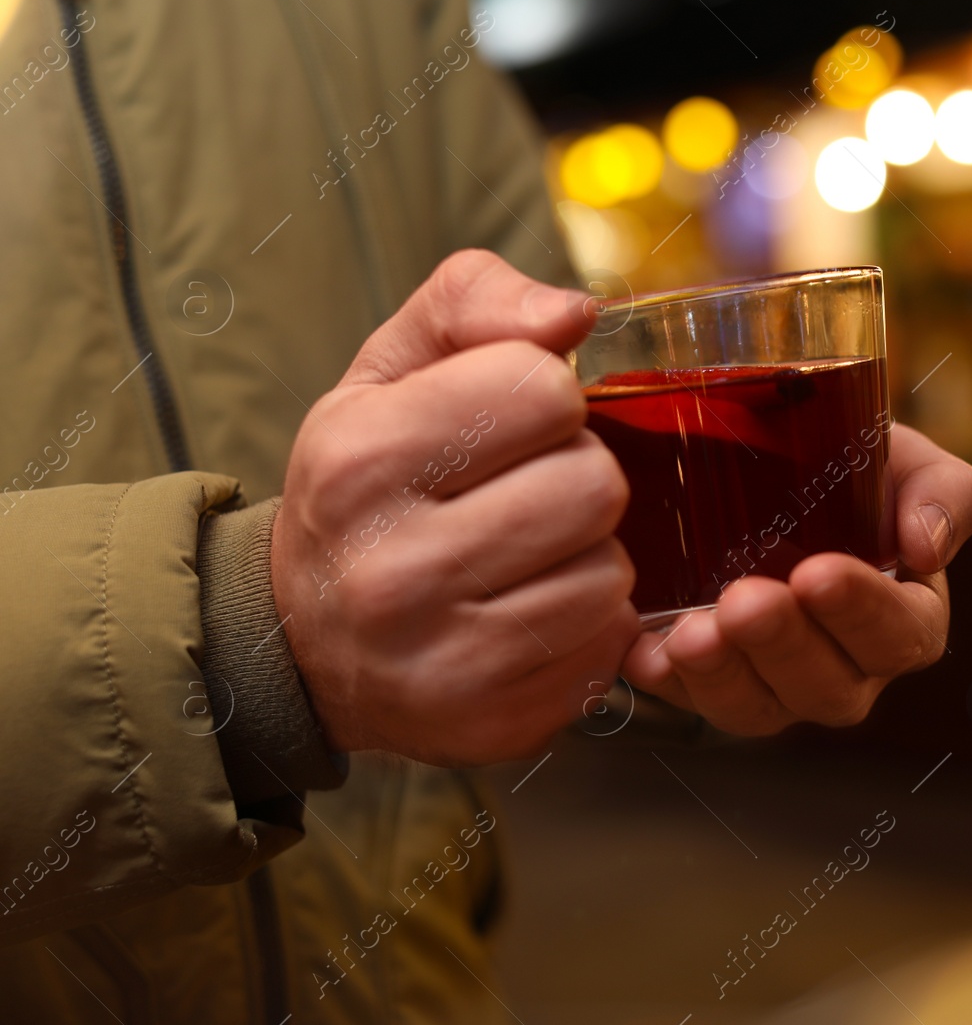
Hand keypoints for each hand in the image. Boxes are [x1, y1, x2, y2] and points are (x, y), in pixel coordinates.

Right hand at [272, 251, 638, 764]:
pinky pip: (608, 645)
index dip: (543, 396)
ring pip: (613, 571)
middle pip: (594, 482)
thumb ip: (473, 303)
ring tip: (525, 557)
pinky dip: (586, 623)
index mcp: (360, 459)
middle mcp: (391, 569)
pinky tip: (529, 614)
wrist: (304, 643)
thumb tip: (576, 313)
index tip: (503, 425)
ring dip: (588, 554)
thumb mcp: (387, 372)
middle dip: (575, 476)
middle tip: (523, 495)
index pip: (542, 388)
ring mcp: (443, 659)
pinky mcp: (493, 721)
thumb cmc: (368, 486)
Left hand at [619, 425, 971, 734]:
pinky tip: (644, 651)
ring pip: (758, 707)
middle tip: (746, 601)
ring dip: (723, 675)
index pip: (902, 635)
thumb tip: (928, 546)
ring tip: (690, 633)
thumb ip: (945, 492)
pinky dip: (665, 682)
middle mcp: (845, 668)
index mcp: (905, 618)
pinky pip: (688, 702)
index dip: (863, 613)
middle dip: (783, 646)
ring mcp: (774, 685)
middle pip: (828, 686)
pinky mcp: (710, 684)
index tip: (818, 574)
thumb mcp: (905, 458)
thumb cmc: (845, 464)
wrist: (762, 459)